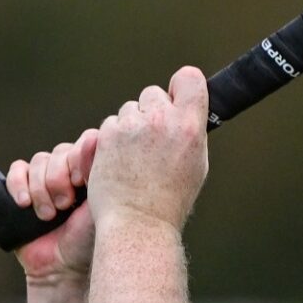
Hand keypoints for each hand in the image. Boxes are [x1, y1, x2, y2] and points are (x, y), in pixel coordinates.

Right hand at [7, 130, 99, 282]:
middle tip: (65, 205)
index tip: (81, 182)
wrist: (64, 269)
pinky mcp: (22, 190)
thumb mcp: (103, 204)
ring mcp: (45, 180)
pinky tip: (24, 204)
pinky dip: (18, 184)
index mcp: (92, 172)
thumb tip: (97, 135)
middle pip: (59, 152)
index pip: (83, 143)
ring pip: (38, 161)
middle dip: (59, 179)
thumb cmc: (89, 241)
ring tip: (49, 215)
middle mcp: (69, 172)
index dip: (78, 159)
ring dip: (41, 188)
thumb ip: (101, 171)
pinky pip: (17, 170)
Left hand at [89, 65, 210, 235]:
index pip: (190, 78)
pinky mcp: (107, 135)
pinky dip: (113, 140)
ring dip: (131, 127)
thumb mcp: (196, 165)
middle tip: (152, 142)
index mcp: (189, 127)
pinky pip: (111, 125)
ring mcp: (131, 126)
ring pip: (130, 109)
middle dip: (152, 111)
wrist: (138, 223)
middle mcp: (161, 120)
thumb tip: (186, 112)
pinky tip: (120, 163)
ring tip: (135, 159)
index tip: (178, 97)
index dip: (182, 86)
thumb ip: (190, 132)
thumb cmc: (169, 202)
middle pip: (154, 93)